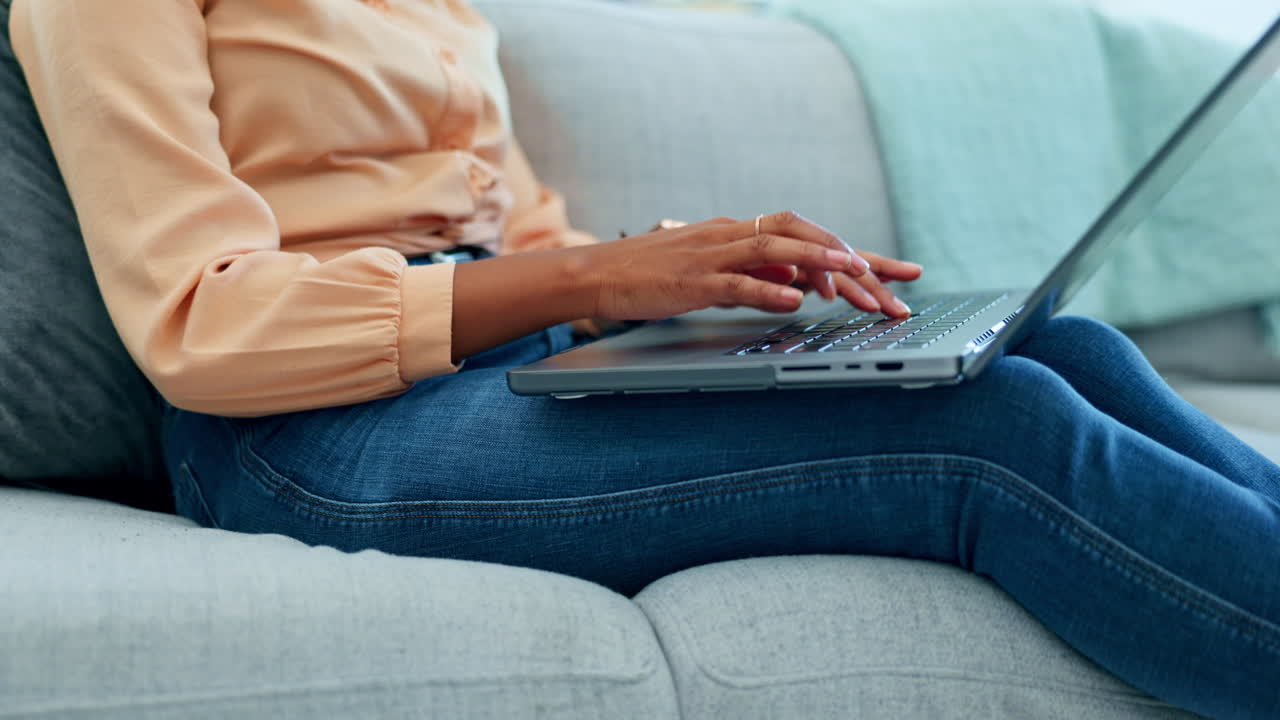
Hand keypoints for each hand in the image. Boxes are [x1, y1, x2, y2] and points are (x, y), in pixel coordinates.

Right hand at [578, 211, 921, 320]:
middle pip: (805, 236)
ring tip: (855, 276)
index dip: (858, 254)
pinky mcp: (690, 280)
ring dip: (819, 260)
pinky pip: (735, 281)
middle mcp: (734, 236)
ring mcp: (712, 255)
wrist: (598, 273)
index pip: (810, 236)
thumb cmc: (654, 276)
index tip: (900, 274)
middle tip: (898, 285)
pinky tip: (794, 301)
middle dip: (855, 260)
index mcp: (742, 235)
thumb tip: (797, 287)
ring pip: (775, 248)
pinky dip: (767, 289)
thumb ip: (756, 278)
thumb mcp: (715, 276)